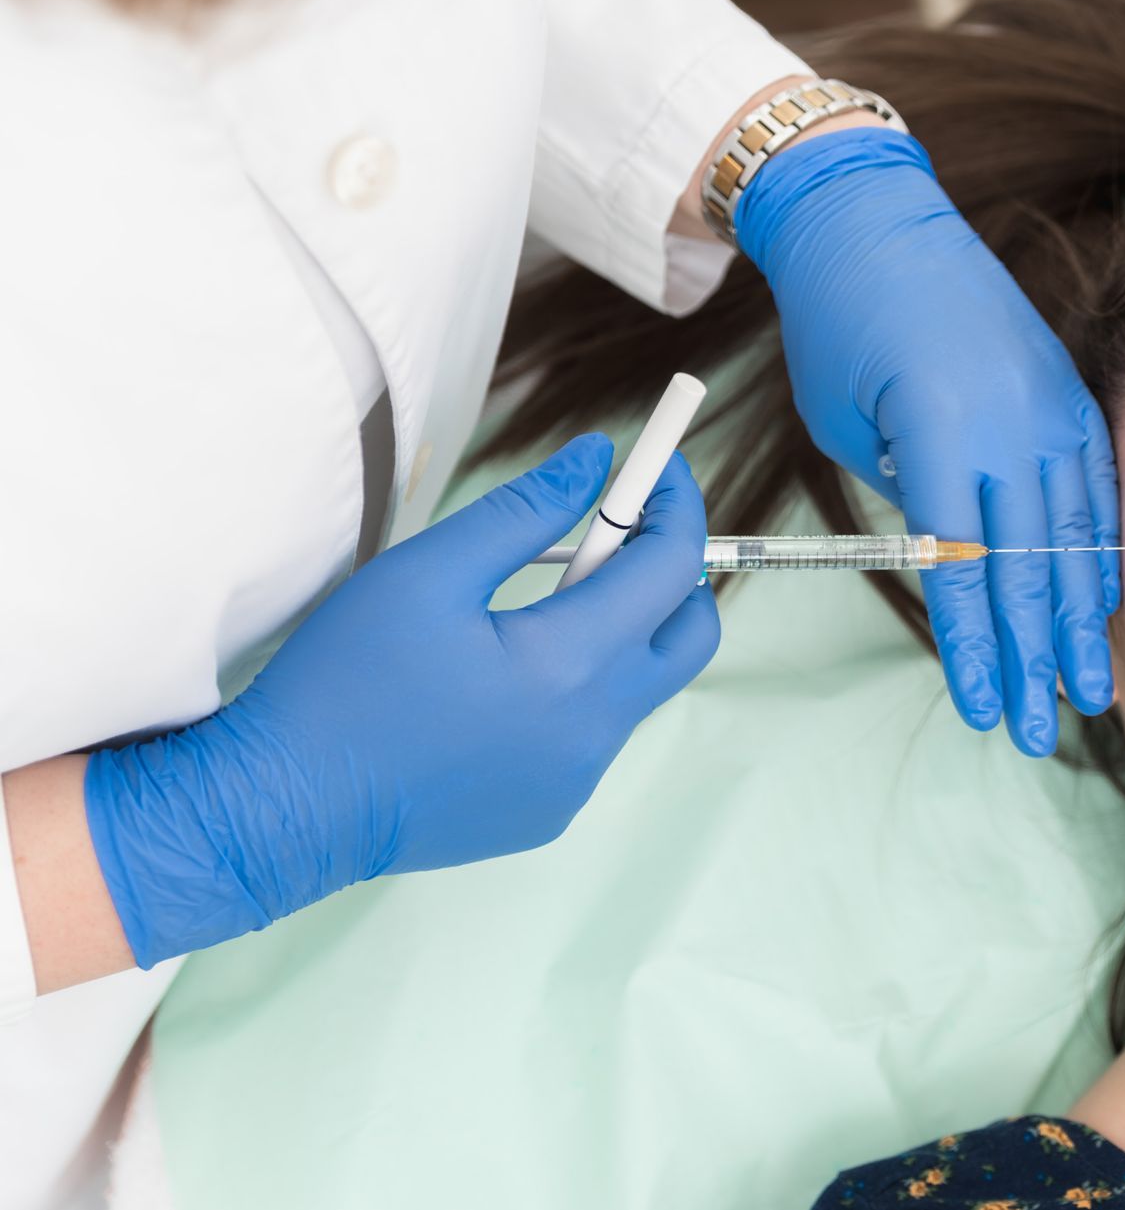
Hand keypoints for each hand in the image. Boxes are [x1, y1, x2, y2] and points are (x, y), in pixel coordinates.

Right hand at [83, 436, 718, 966]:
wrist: (287, 811)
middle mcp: (596, 730)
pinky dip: (580, 687)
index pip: (672, 567)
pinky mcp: (553, 810)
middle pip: (690, 635)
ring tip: (536, 600)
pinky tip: (504, 677)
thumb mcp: (428, 573)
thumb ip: (525, 510)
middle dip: (673, 571)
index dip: (675, 503)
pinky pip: (596, 734)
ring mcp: (579, 779)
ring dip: (619, 629)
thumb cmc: (346, 685)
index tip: (659, 466)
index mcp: (573, 665)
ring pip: (643, 685)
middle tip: (621, 530)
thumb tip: (594, 460)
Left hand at [735, 128, 1118, 756]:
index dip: (974, 648)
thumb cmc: (839, 324)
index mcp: (941, 432)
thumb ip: (909, 499)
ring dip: (1079, 620)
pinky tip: (1101, 600)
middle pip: (1028, 569)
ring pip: (1074, 534)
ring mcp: (1047, 404)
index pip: (963, 569)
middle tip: (1041, 729)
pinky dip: (1098, 549)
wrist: (875, 220)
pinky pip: (1094, 486)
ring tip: (1090, 687)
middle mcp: (1009, 423)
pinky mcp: (1063, 390)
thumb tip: (957, 561)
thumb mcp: (849, 426)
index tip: (985, 707)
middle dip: (1033, 658)